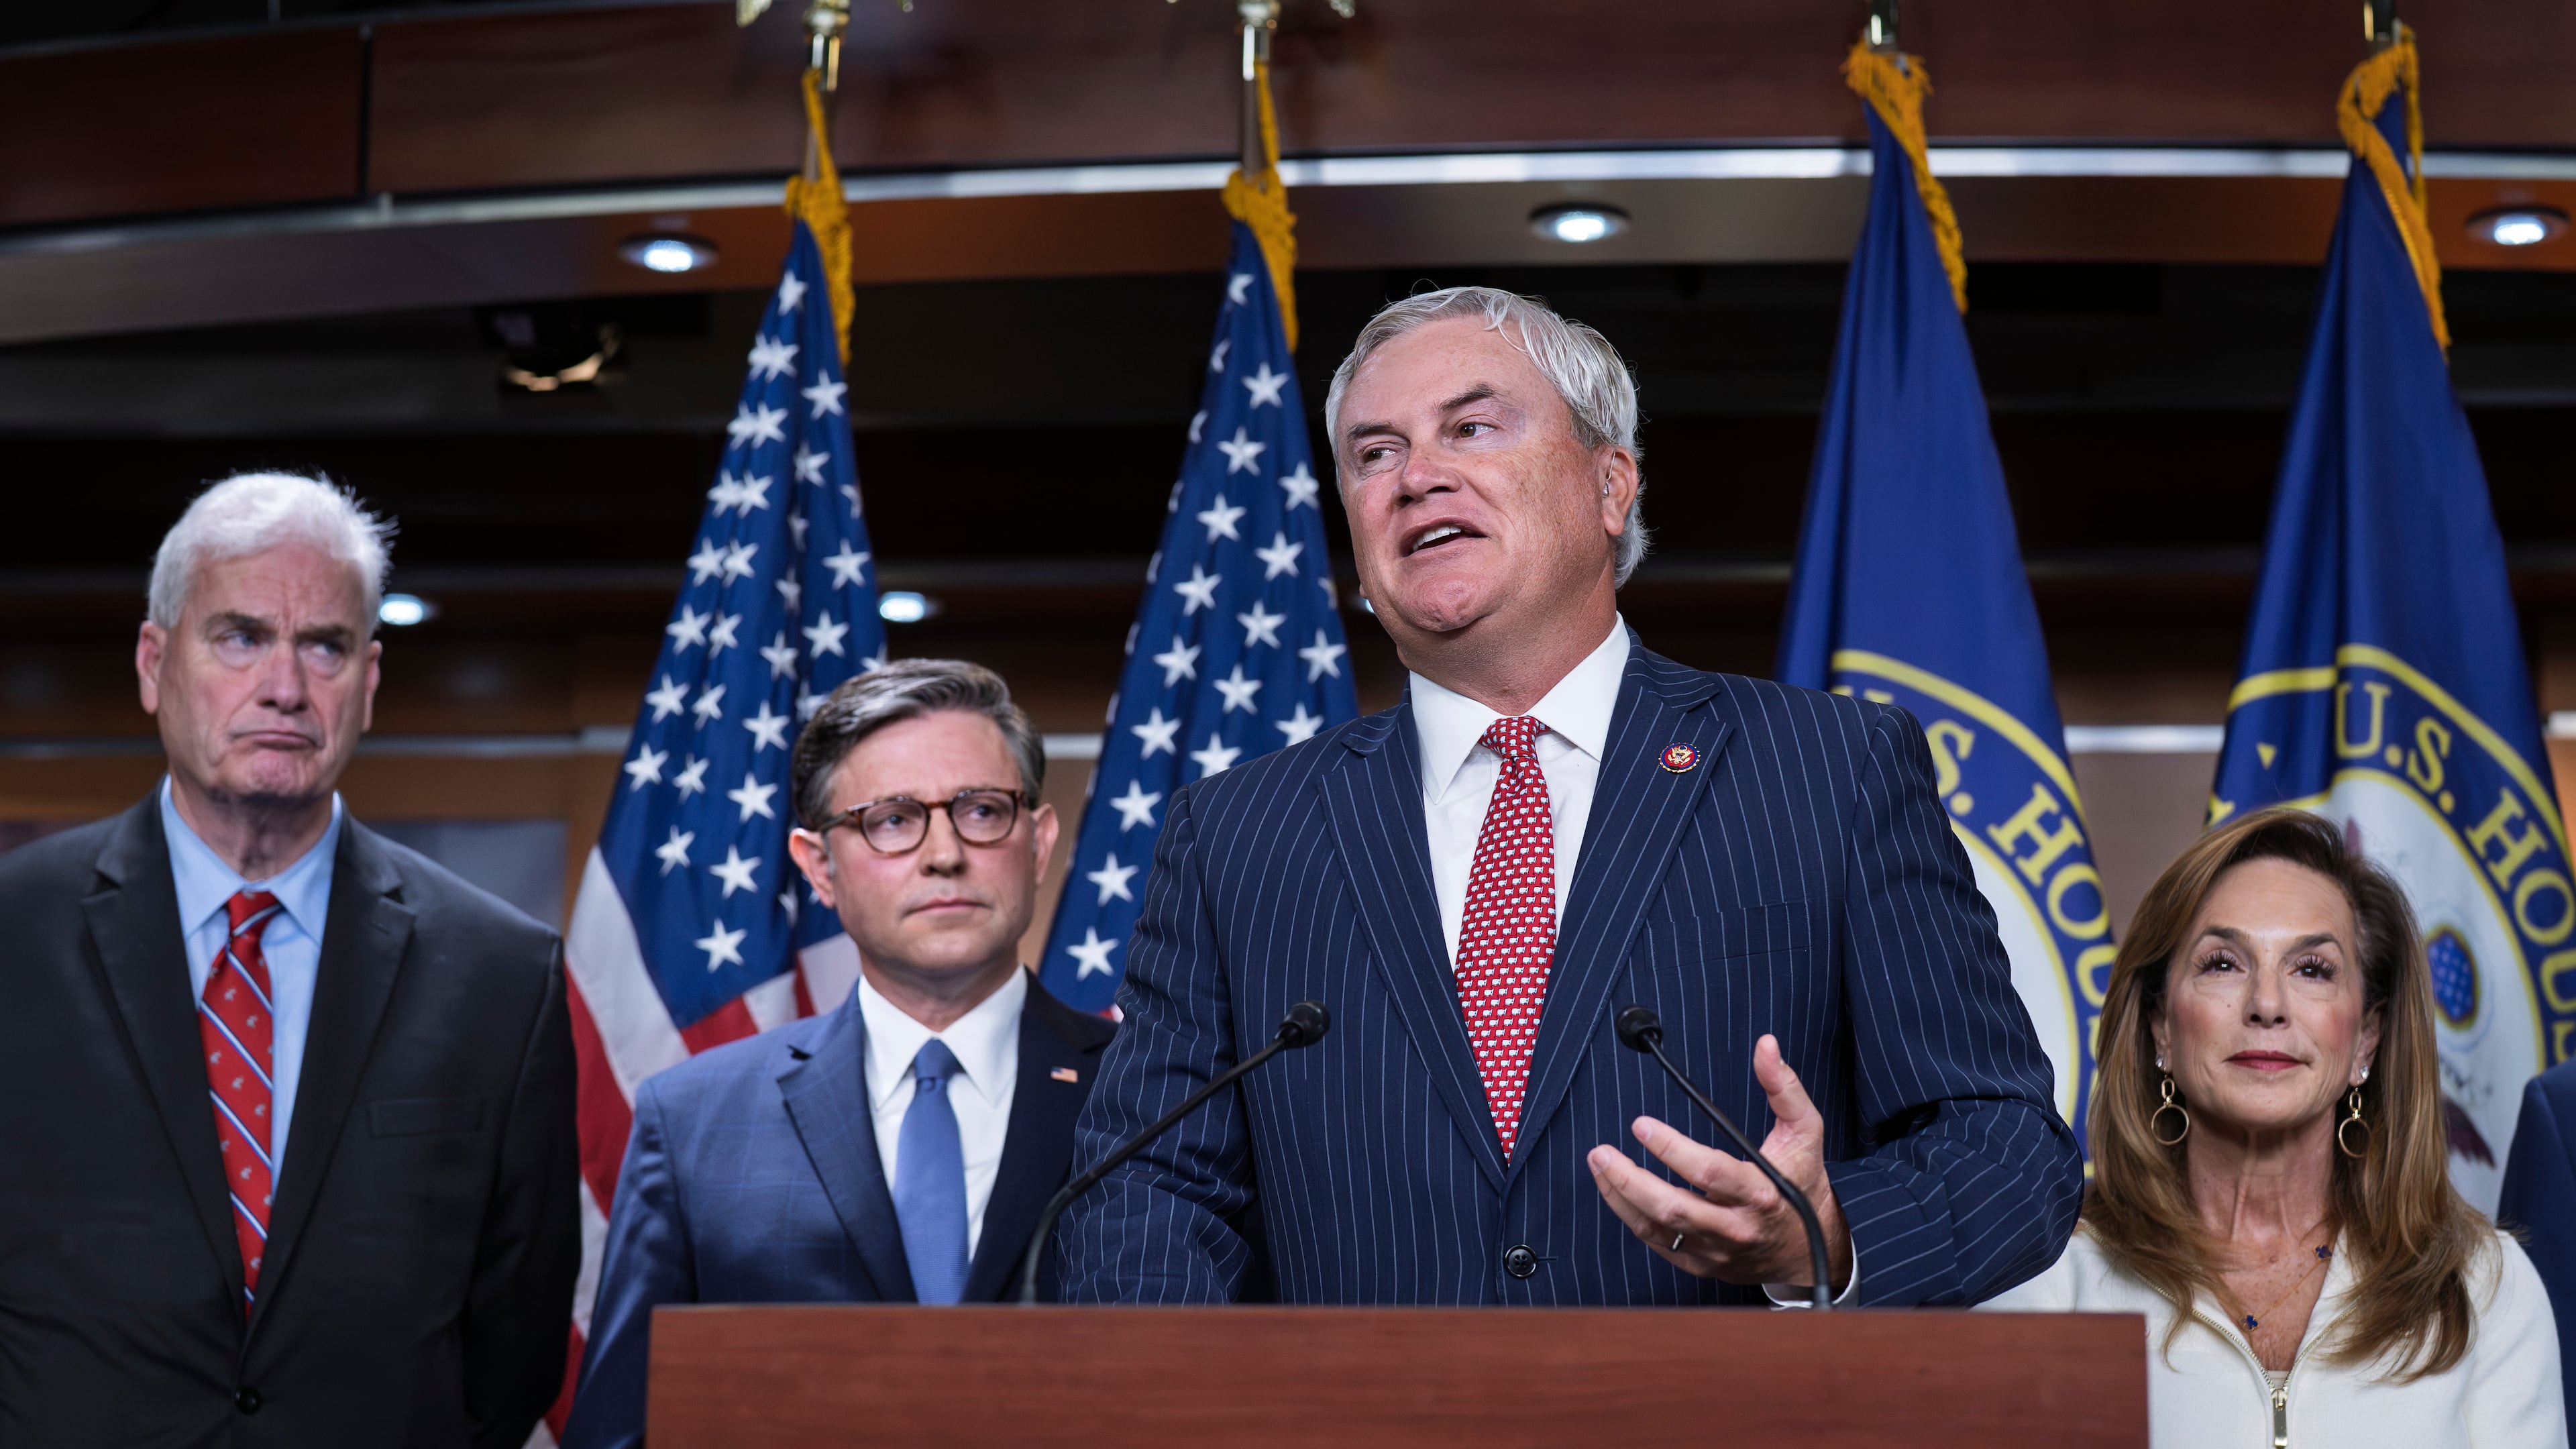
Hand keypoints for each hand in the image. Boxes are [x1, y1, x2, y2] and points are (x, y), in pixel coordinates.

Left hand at [1585, 1033, 1851, 1290]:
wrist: (1808, 1248)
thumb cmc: (1802, 1183)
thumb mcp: (1804, 1132)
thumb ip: (1783, 1087)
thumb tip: (1766, 1046)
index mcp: (1761, 1193)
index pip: (1709, 1173)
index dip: (1672, 1149)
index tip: (1642, 1125)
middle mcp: (1736, 1227)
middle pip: (1674, 1208)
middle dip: (1630, 1180)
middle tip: (1602, 1152)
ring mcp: (1716, 1250)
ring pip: (1657, 1229)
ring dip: (1620, 1196)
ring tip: (1599, 1164)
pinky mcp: (1700, 1263)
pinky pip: (1657, 1244)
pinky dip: (1630, 1216)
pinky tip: (1615, 1189)